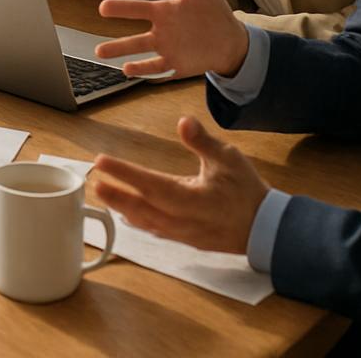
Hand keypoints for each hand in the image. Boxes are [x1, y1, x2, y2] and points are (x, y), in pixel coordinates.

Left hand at [91, 116, 268, 254]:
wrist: (267, 228)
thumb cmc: (248, 192)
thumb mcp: (229, 159)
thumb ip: (203, 141)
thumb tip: (183, 121)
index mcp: (192, 198)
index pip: (150, 183)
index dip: (124, 173)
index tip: (102, 162)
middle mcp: (183, 219)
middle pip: (141, 206)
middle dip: (115, 194)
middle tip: (93, 182)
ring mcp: (183, 233)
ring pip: (145, 221)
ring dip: (122, 207)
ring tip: (103, 195)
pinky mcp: (186, 240)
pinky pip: (156, 230)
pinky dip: (138, 221)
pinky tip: (127, 214)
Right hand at [92, 0, 249, 77]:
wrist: (232, 38)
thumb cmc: (213, 11)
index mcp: (164, 12)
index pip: (138, 9)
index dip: (121, 8)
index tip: (103, 8)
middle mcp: (161, 32)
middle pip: (135, 39)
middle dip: (116, 44)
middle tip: (95, 47)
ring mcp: (168, 49)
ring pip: (141, 53)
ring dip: (122, 55)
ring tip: (101, 55)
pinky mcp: (177, 64)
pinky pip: (157, 68)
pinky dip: (143, 70)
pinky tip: (128, 70)